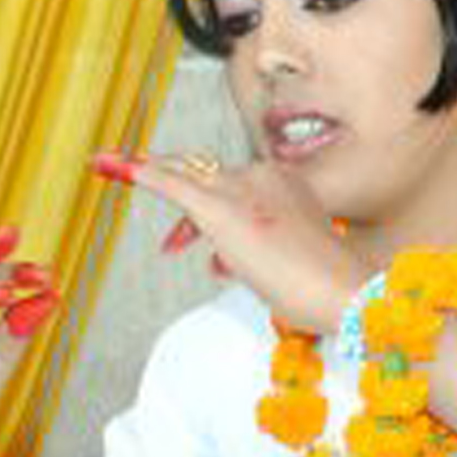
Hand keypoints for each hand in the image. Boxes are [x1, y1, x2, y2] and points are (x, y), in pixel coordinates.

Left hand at [93, 148, 370, 336]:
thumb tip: (224, 262)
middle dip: (175, 191)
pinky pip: (170, 184)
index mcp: (288, 185)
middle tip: (149, 202)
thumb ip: (259, 254)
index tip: (192, 228)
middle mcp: (264, 178)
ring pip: (186, 175)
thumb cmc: (329, 290)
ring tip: (113, 164)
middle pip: (208, 178)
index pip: (237, 184)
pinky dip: (137, 172)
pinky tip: (110, 165)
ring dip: (151, 175)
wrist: (347, 292)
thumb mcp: (294, 263)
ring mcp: (243, 191)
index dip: (210, 206)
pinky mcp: (221, 209)